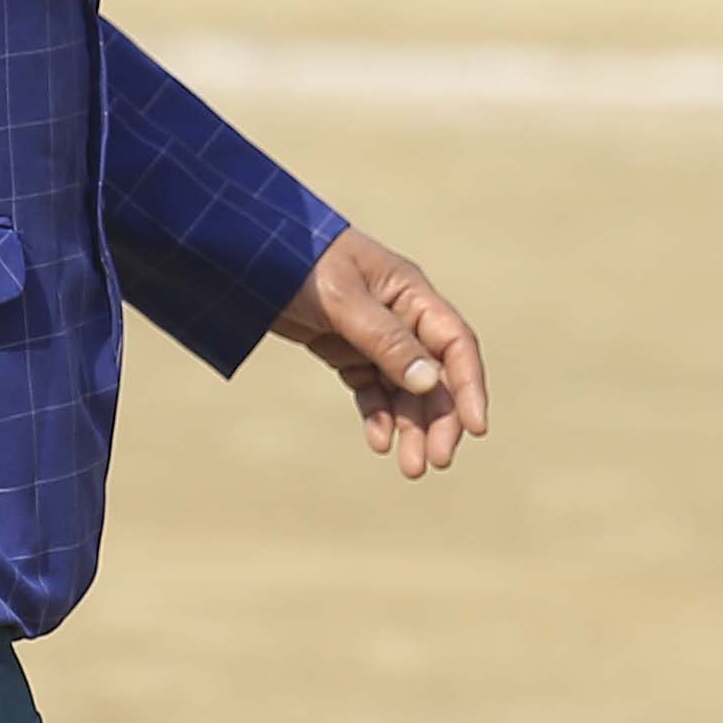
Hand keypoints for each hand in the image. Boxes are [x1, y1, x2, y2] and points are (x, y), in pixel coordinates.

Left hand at [266, 228, 489, 480]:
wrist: (245, 254)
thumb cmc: (299, 263)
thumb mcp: (343, 300)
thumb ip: (386, 339)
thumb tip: (429, 382)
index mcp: (411, 294)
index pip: (455, 345)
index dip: (469, 387)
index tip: (476, 428)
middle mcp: (401, 316)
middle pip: (434, 375)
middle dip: (439, 420)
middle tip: (435, 462)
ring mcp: (374, 335)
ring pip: (404, 390)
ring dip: (410, 427)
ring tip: (410, 467)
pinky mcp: (346, 350)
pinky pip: (371, 388)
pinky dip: (378, 414)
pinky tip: (378, 441)